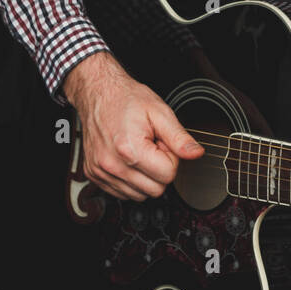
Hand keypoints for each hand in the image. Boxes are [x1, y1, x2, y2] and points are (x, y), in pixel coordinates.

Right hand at [66, 54, 204, 200]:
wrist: (99, 94)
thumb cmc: (127, 100)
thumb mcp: (160, 112)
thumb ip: (179, 137)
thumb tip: (196, 153)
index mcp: (130, 149)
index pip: (168, 175)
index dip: (171, 158)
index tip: (162, 143)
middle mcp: (112, 165)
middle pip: (155, 190)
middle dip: (159, 170)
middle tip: (152, 147)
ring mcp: (101, 172)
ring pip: (139, 195)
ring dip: (145, 176)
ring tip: (139, 151)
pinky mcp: (94, 175)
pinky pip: (122, 193)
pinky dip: (130, 180)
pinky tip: (128, 159)